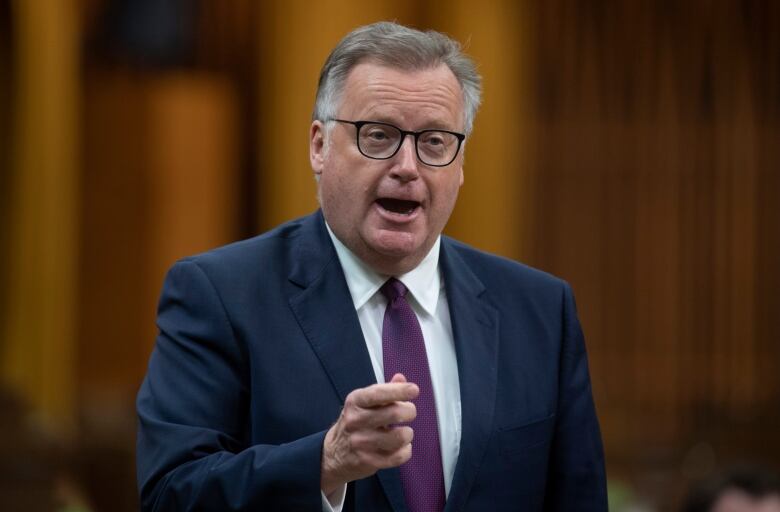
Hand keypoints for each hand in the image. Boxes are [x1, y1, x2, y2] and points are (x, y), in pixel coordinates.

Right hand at [321, 373, 417, 493]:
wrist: (334, 454)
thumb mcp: (364, 403)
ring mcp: (361, 442)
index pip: (378, 393)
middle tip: (409, 412)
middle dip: (409, 411)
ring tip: (404, 432)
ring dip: (408, 433)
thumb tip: (401, 379)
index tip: (414, 389)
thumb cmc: (355, 423)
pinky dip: (405, 451)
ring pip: (399, 437)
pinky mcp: (368, 461)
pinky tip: (401, 447)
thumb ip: (384, 391)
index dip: (398, 391)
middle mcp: (356, 420)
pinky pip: (398, 456)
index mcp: (355, 402)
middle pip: (393, 413)